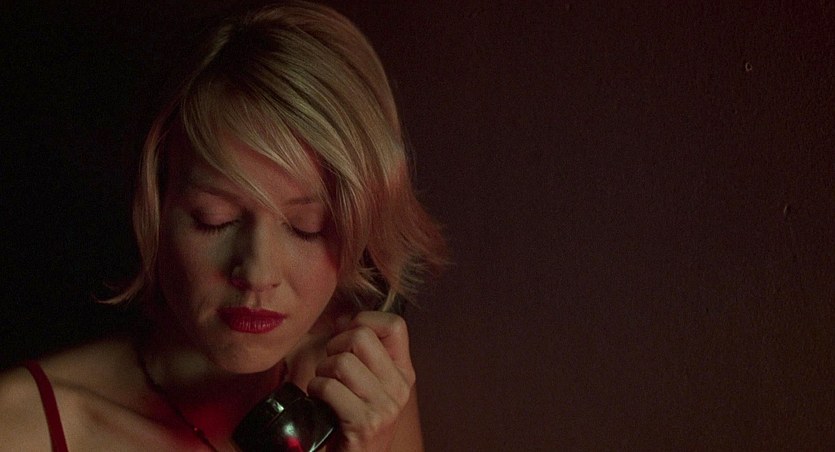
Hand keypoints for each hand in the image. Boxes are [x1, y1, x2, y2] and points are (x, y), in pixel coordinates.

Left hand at [306, 311, 415, 451]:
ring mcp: (385, 407)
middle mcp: (400, 388)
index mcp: (404, 373)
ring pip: (341, 362)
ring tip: (325, 389)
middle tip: (331, 367)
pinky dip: (315, 391)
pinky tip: (320, 404)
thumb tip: (345, 319)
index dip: (364, 321)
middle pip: (361, 337)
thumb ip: (361, 350)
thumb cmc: (351, 419)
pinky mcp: (365, 424)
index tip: (347, 335)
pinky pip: (328, 387)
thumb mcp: (366, 382)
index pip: (395, 324)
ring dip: (322, 373)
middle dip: (334, 347)